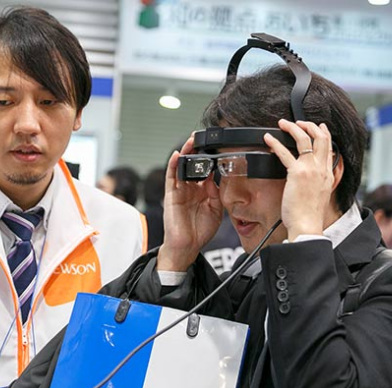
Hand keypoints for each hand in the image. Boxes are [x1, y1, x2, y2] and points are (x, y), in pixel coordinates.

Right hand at [158, 135, 223, 271]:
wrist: (187, 246)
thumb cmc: (200, 230)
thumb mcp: (216, 209)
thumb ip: (216, 192)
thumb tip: (215, 177)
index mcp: (202, 191)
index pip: (207, 170)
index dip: (212, 159)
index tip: (220, 147)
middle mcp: (191, 188)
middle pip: (194, 165)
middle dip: (198, 150)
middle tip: (204, 136)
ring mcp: (180, 190)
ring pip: (182, 166)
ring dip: (186, 152)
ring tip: (192, 139)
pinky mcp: (171, 194)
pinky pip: (171, 177)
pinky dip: (173, 165)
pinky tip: (178, 155)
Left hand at [264, 120, 336, 239]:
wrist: (307, 225)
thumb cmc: (310, 214)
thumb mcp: (320, 194)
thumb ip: (318, 182)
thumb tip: (309, 177)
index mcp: (327, 173)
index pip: (329, 147)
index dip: (324, 133)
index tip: (319, 126)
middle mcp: (321, 168)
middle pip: (320, 137)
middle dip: (309, 125)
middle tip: (298, 121)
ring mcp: (310, 169)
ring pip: (304, 139)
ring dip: (292, 128)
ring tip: (282, 124)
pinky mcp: (296, 174)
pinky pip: (285, 153)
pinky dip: (275, 143)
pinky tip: (268, 138)